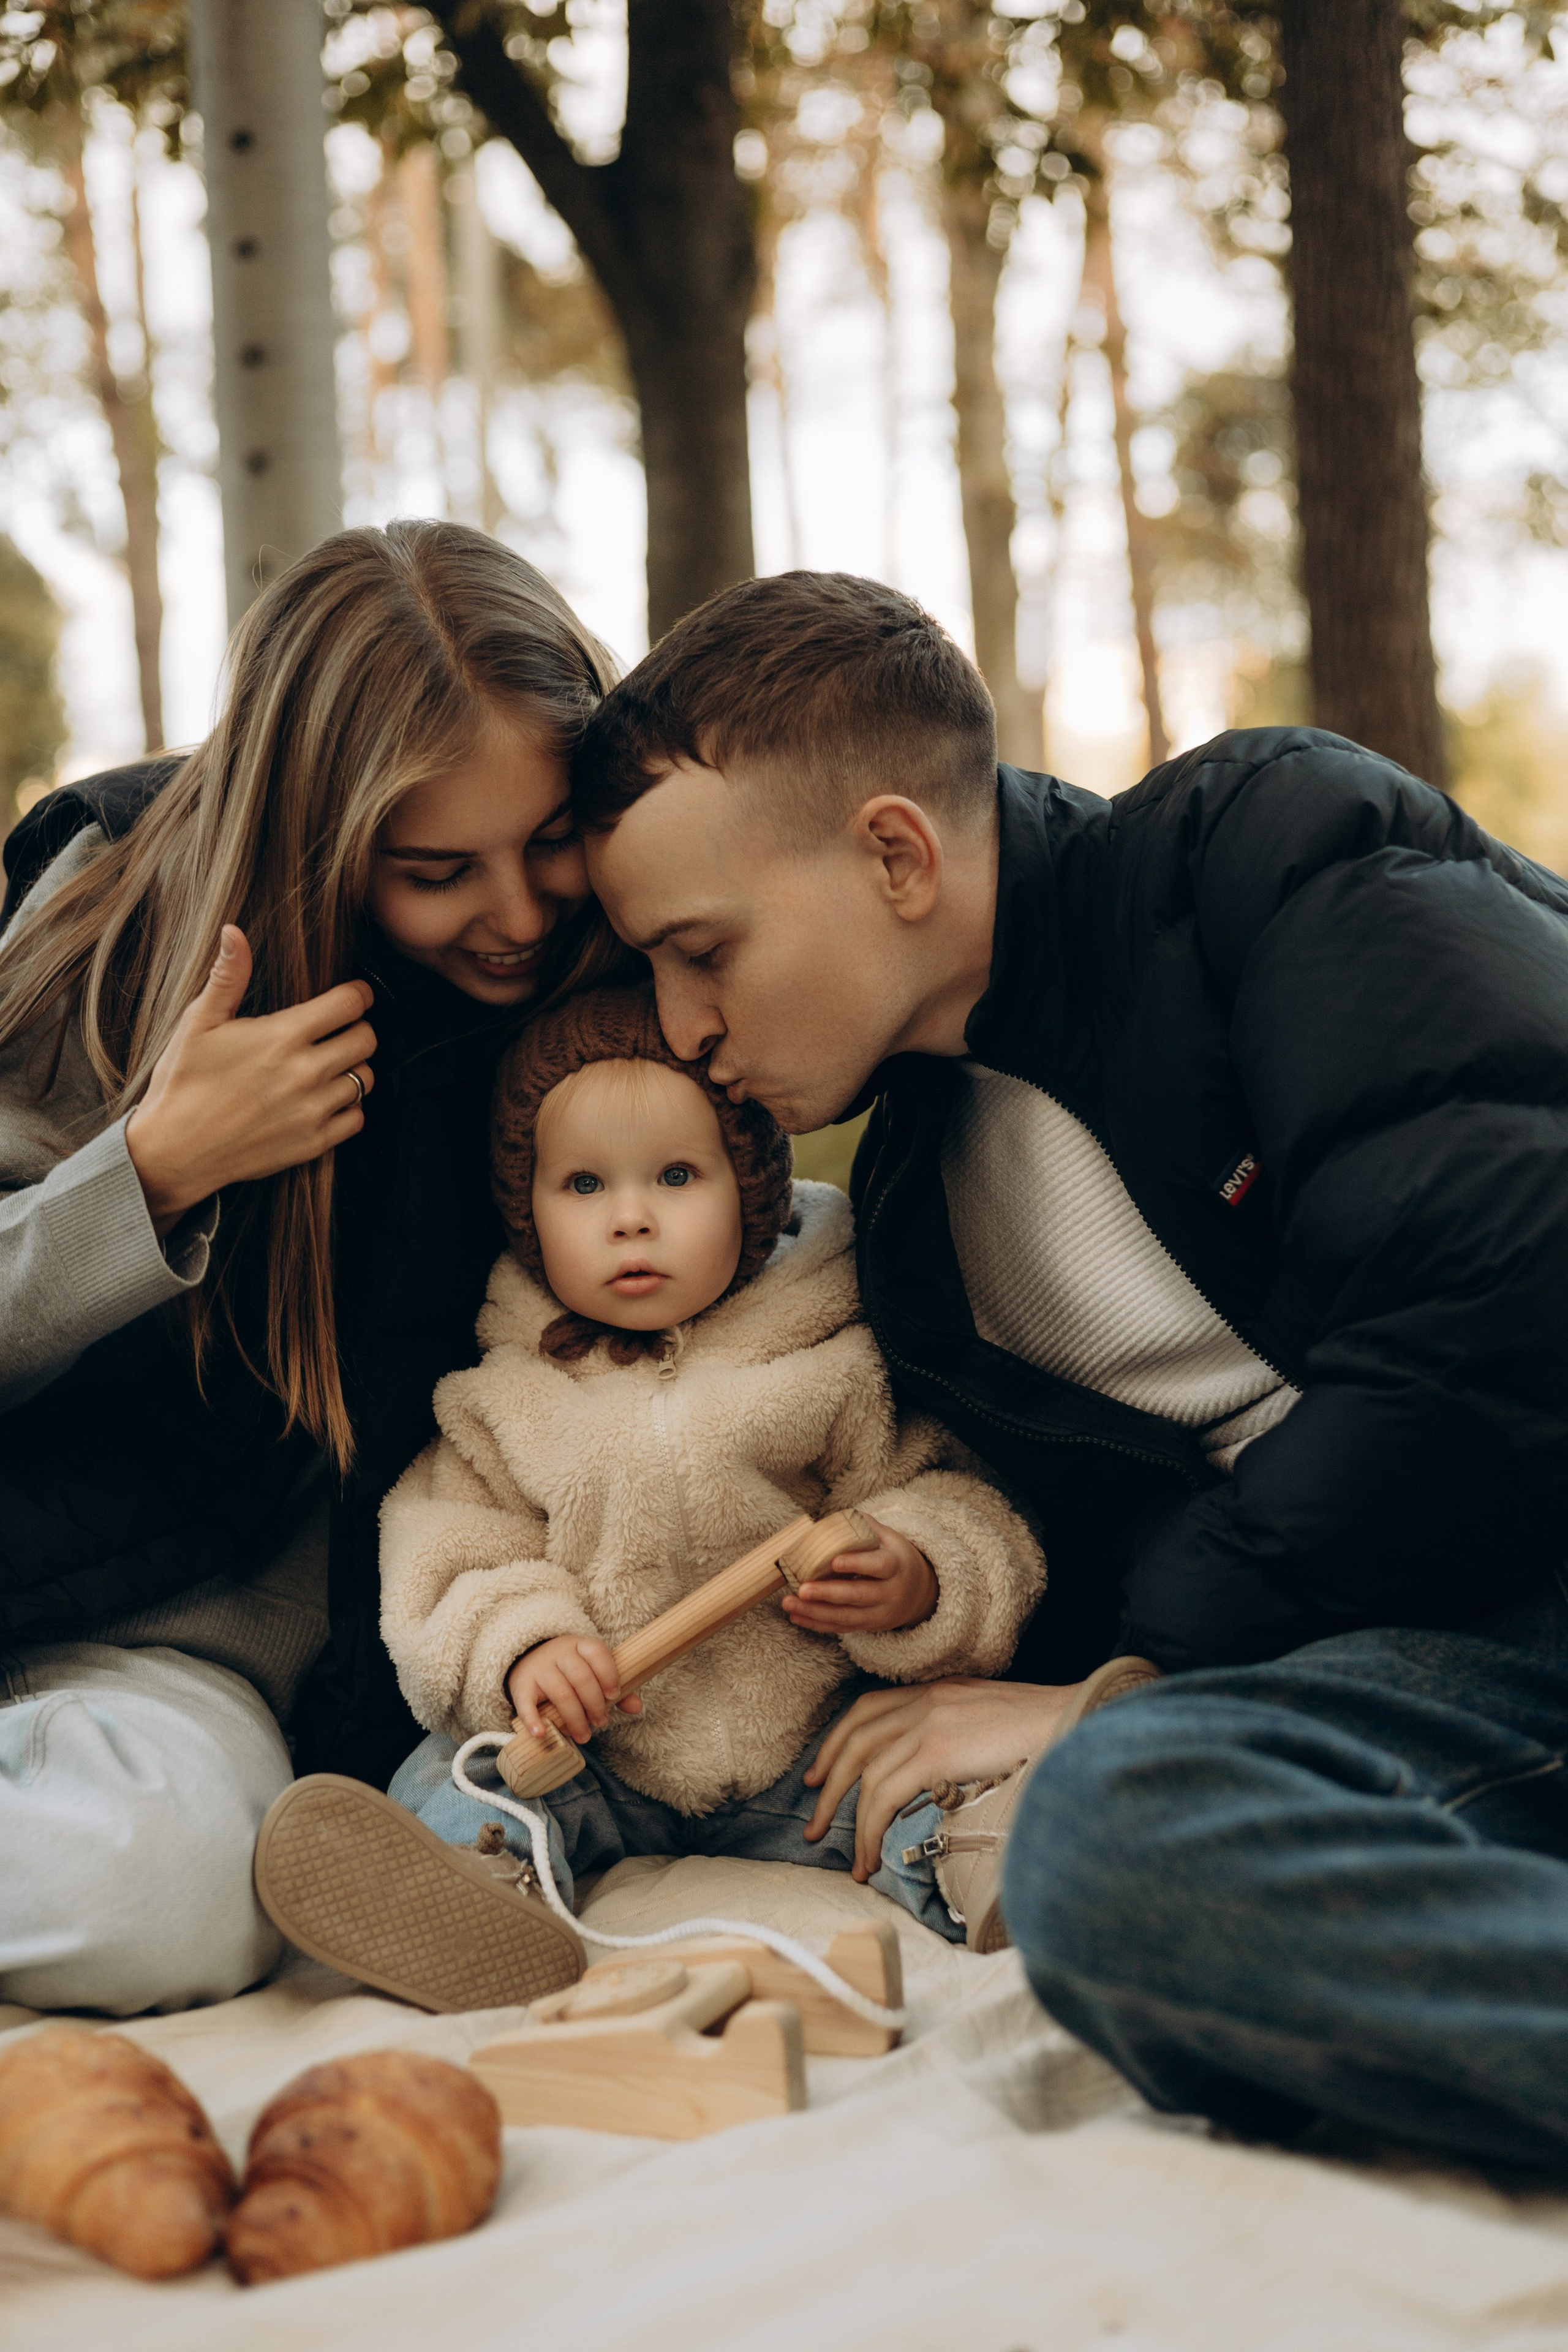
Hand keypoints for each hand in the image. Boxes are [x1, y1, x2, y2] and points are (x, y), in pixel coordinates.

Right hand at [125, 927, 376, 1233]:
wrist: (173, 1151)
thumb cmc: (182, 1083)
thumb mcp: (198, 1023)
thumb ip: (227, 977)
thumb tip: (234, 931)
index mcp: (282, 1036)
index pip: (350, 1003)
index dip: (356, 994)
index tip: (350, 996)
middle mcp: (306, 1072)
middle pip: (367, 1039)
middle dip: (356, 1029)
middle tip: (336, 1031)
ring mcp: (313, 1110)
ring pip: (366, 1078)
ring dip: (352, 1069)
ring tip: (326, 1066)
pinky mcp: (314, 1143)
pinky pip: (357, 1118)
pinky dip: (348, 1108)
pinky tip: (323, 1099)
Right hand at [506, 1636, 643, 1746]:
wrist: (528, 1657)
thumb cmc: (569, 1670)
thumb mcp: (591, 1669)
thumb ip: (613, 1686)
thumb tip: (637, 1707)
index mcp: (580, 1645)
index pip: (597, 1653)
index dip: (608, 1674)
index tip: (613, 1695)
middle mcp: (559, 1653)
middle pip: (581, 1678)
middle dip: (595, 1704)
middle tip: (602, 1722)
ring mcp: (539, 1669)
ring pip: (561, 1693)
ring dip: (575, 1719)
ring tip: (584, 1736)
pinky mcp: (521, 1686)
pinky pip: (526, 1703)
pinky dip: (533, 1720)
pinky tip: (542, 1734)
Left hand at [780, 1513, 937, 1635]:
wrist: (918, 1591)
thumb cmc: (894, 1557)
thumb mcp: (888, 1538)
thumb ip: (862, 1527)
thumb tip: (831, 1520)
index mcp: (896, 1565)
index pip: (879, 1565)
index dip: (857, 1563)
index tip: (834, 1562)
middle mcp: (891, 1592)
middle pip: (859, 1595)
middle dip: (828, 1594)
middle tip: (802, 1589)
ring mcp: (880, 1613)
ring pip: (847, 1616)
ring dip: (815, 1612)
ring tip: (789, 1603)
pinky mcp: (869, 1626)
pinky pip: (842, 1628)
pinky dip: (818, 1624)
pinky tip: (796, 1617)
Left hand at [802, 1677, 1085, 1878]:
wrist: (1071, 1721)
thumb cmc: (1042, 1731)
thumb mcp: (986, 1721)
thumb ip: (954, 1736)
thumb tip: (934, 1776)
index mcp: (934, 1691)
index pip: (866, 1710)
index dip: (836, 1743)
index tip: (819, 1774)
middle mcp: (924, 1701)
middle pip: (855, 1741)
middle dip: (828, 1785)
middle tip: (815, 1822)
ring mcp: (928, 1723)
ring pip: (865, 1774)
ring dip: (851, 1821)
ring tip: (854, 1861)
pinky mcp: (936, 1751)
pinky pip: (885, 1795)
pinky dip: (872, 1829)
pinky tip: (875, 1857)